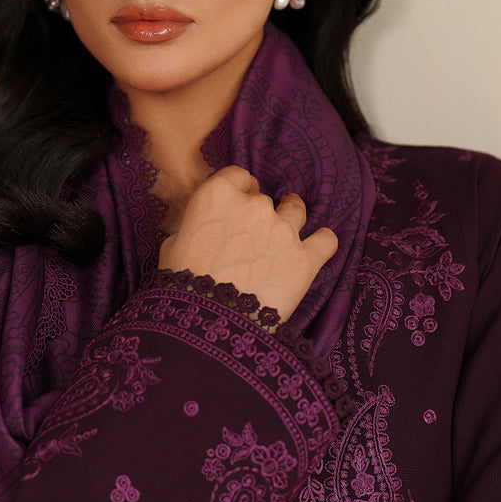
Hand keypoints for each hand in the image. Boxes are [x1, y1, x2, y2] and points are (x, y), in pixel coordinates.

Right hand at [158, 165, 337, 323]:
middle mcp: (254, 205)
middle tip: (252, 238)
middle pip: (265, 199)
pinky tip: (317, 247)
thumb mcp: (173, 245)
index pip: (239, 176)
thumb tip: (206, 225)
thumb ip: (196, 224)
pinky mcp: (305, 259)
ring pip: (297, 211)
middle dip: (260, 214)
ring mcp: (283, 231)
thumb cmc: (183, 286)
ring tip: (285, 235)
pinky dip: (322, 242)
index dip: (240, 190)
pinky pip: (326, 240)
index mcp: (217, 195)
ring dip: (291, 219)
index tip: (240, 204)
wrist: (210, 324)